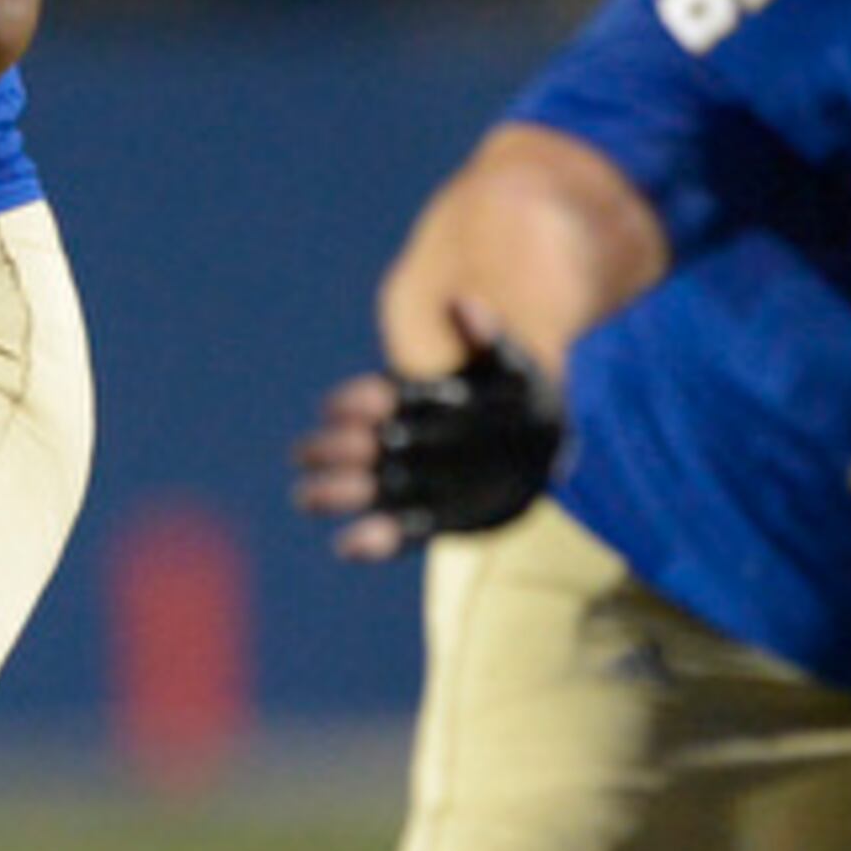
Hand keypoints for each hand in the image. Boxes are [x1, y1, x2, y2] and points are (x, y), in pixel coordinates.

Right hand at [290, 303, 565, 560]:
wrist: (544, 451)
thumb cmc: (523, 401)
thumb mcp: (514, 367)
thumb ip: (489, 339)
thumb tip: (463, 306)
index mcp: (411, 403)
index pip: (369, 400)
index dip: (353, 402)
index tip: (348, 405)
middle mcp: (400, 444)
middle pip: (352, 447)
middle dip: (330, 448)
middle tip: (313, 453)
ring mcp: (410, 484)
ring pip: (360, 490)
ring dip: (331, 492)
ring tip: (306, 497)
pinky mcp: (428, 521)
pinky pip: (394, 535)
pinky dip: (368, 542)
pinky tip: (346, 544)